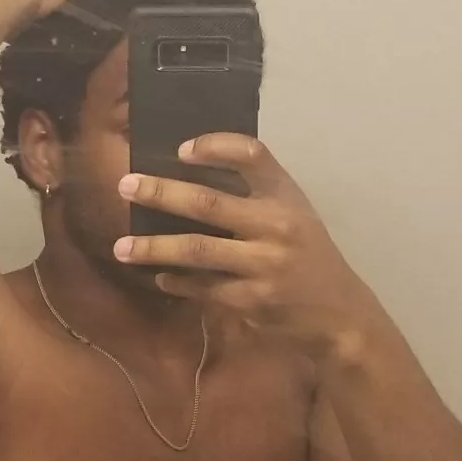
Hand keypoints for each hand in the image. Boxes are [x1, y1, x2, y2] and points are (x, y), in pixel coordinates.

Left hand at [116, 134, 360, 353]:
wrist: (339, 313)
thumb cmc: (309, 255)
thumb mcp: (295, 214)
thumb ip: (256, 195)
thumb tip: (188, 176)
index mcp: (286, 196)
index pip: (252, 155)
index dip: (215, 146)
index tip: (181, 150)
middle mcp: (277, 225)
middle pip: (208, 203)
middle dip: (161, 193)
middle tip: (125, 186)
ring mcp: (263, 264)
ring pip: (196, 250)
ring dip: (154, 247)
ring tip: (121, 247)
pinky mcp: (252, 300)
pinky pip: (203, 287)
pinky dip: (177, 281)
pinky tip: (159, 277)